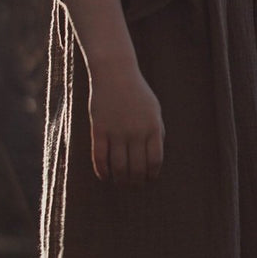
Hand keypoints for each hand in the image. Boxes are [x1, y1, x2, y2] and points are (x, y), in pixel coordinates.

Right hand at [88, 62, 164, 183]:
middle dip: (135, 182)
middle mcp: (136, 131)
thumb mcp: (154, 109)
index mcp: (153, 126)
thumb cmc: (137, 92)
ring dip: (120, 180)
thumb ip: (157, 132)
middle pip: (136, 169)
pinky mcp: (99, 130)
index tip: (148, 179)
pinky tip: (105, 176)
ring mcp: (117, 131)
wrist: (115, 72)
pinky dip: (102, 172)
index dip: (151, 174)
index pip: (154, 161)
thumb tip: (155, 160)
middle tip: (133, 185)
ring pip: (118, 168)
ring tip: (120, 183)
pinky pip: (100, 158)